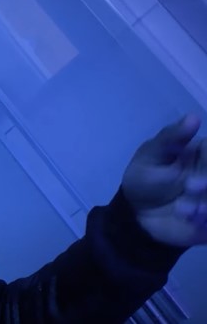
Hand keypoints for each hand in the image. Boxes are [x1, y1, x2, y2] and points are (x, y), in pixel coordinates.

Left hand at [122, 114, 206, 247]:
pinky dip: (206, 218)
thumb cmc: (145, 179)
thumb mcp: (151, 156)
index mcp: (204, 153)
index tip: (194, 173)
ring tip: (182, 210)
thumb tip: (194, 117)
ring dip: (206, 202)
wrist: (137, 216)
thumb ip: (171, 138)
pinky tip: (191, 219)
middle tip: (190, 186)